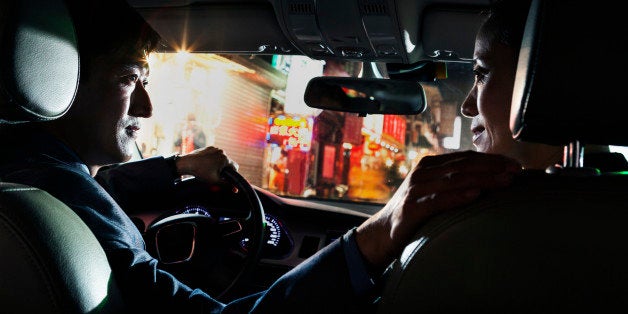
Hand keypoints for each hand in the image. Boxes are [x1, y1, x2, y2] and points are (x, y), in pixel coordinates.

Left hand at [174, 146, 238, 182]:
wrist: (187, 163)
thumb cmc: (201, 172)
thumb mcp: (214, 180)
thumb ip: (226, 184)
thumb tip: (236, 189)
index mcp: (225, 158)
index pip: (235, 167)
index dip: (232, 174)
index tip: (226, 178)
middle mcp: (221, 151)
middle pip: (227, 162)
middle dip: (224, 169)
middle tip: (216, 175)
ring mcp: (215, 149)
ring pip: (221, 158)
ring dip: (218, 164)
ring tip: (209, 170)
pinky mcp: (208, 148)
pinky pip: (215, 155)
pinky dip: (213, 159)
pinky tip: (206, 164)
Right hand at [354, 151, 521, 270]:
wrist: (381, 234)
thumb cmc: (414, 214)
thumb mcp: (433, 192)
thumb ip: (453, 184)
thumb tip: (489, 182)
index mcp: (429, 166)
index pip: (465, 158)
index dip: (491, 159)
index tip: (514, 164)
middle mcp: (422, 173)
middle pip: (463, 166)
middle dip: (492, 167)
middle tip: (516, 171)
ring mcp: (416, 190)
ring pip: (454, 180)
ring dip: (483, 179)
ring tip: (504, 181)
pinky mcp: (411, 209)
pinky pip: (438, 200)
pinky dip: (458, 196)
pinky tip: (476, 195)